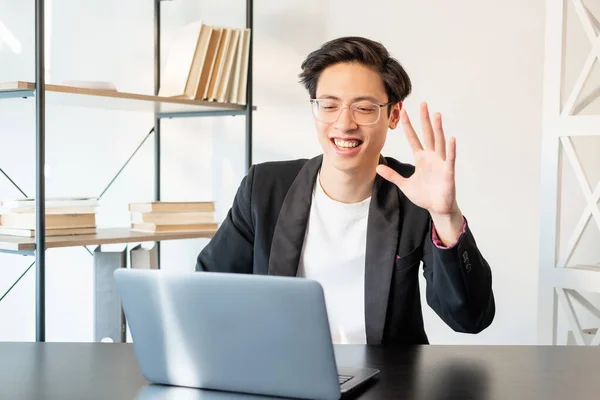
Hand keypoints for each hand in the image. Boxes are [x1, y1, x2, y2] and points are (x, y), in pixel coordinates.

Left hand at [376, 102, 463, 243]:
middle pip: (427, 134)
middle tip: (423, 104)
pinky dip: (450, 149)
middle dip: (424, 120)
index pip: (413, 138)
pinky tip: (451, 139)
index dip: (408, 126)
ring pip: (439, 143)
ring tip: (436, 115)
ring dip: (438, 129)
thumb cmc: (424, 195)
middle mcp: (431, 157)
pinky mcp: (448, 172)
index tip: (404, 112)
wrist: (437, 208)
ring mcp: (440, 163)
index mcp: (421, 159)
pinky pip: (449, 159)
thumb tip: (377, 168)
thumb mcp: (404, 184)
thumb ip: (392, 175)